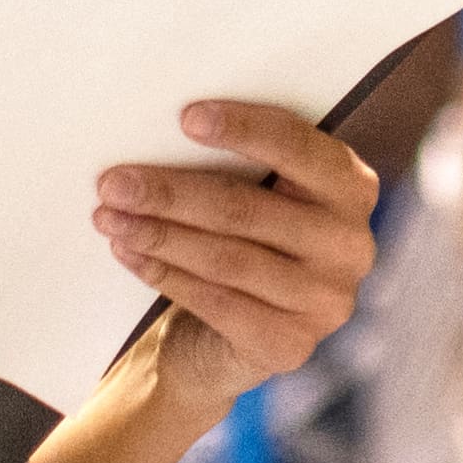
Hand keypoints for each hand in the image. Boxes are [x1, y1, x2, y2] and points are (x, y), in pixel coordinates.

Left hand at [90, 101, 376, 396]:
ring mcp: (326, 301)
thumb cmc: (246, 241)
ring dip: (158, 235)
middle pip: (247, 208)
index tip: (186, 117)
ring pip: (225, 258)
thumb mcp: (259, 195)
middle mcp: (351, 245)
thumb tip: (160, 132)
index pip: (298, 147)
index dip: (243, 129)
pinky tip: (129, 254)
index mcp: (352, 188)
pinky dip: (164, 274)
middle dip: (171, 193)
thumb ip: (239, 166)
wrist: (240, 336)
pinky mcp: (290, 345)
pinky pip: (215, 302)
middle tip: (115, 182)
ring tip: (110, 218)